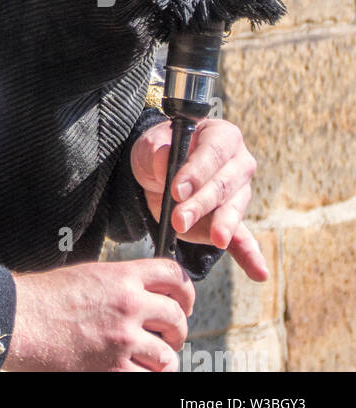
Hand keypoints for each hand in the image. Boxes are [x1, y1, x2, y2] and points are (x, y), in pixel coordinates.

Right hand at [5, 259, 194, 371]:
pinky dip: (145, 376)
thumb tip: (146, 294)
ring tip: (149, 359)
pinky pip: (149, 378)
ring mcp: (123, 339)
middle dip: (176, 330)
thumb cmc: (46, 298)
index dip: (186, 290)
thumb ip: (120, 283)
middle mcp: (128, 305)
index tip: (184, 302)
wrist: (20, 321)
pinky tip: (132, 370)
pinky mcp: (115, 370)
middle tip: (168, 337)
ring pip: (167, 355)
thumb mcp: (88, 276)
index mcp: (121, 277)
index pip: (173, 275)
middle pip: (176, 317)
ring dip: (161, 359)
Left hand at [131, 117, 267, 281]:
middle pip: (224, 184)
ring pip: (233, 209)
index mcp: (222, 136)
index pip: (213, 152)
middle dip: (201, 203)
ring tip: (216, 239)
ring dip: (220, 226)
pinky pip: (243, 238)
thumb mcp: (149, 146)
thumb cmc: (158, 152)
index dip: (196, 171)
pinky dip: (249, 255)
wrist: (155, 174)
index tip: (176, 189)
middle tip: (178, 218)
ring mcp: (240, 193)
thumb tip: (165, 161)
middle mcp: (238, 163)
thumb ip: (157, 153)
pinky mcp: (232, 221)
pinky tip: (259, 272)